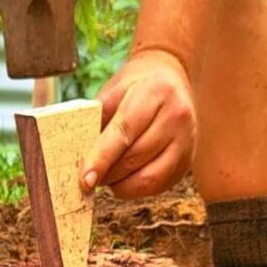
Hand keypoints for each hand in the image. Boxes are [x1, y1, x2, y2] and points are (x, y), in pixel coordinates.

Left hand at [81, 50, 195, 198]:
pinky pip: (159, 185)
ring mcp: (186, 140)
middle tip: (89, 177)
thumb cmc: (136, 85)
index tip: (85, 179)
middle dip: (108, 174)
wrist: (172, 78)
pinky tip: (125, 178)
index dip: (102, 158)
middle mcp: (176, 116)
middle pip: (136, 158)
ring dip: (121, 185)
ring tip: (107, 178)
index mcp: (155, 92)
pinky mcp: (188, 160)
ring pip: (149, 178)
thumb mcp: (114, 90)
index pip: (124, 132)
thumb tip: (77, 154)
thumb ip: (97, 119)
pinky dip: (136, 188)